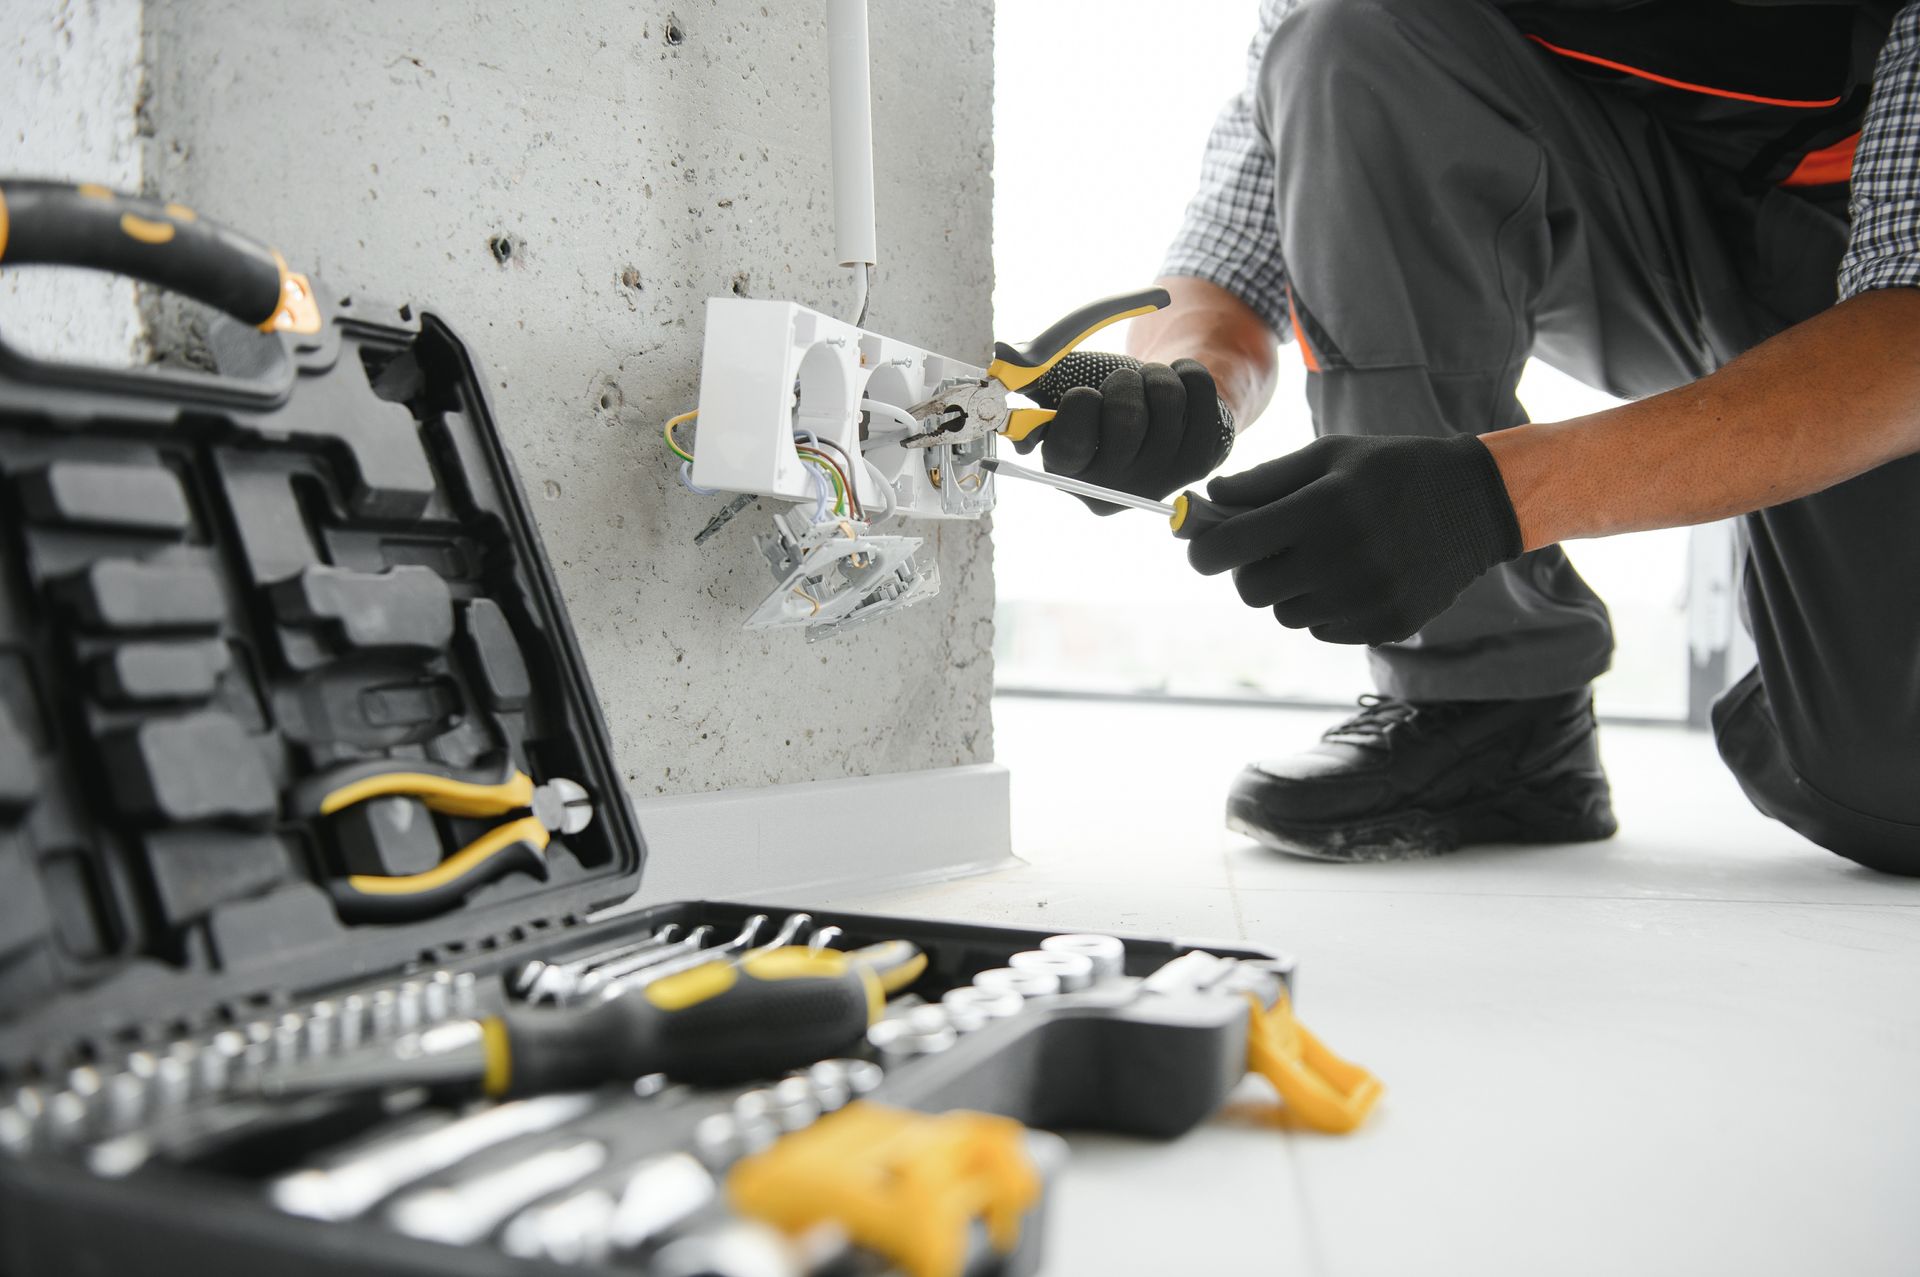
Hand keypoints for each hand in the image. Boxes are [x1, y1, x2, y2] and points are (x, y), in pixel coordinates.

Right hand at [1013, 352, 1233, 513]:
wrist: (1160, 419)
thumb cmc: (1103, 405)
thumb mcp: (1060, 390)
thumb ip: (1028, 376)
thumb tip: (1004, 362)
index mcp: (1071, 475)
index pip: (1071, 441)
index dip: (1081, 404)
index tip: (1087, 395)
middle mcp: (1116, 487)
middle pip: (1126, 419)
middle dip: (1123, 383)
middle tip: (1122, 384)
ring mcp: (1163, 477)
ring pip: (1166, 397)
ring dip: (1154, 373)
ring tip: (1148, 384)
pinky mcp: (1202, 458)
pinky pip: (1198, 388)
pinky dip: (1185, 371)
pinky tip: (1177, 389)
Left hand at [1185, 434, 1523, 644]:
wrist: (1476, 501)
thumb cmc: (1391, 470)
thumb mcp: (1330, 457)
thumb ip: (1265, 481)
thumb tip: (1208, 500)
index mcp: (1323, 507)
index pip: (1232, 546)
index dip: (1204, 551)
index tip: (1201, 549)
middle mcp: (1344, 557)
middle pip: (1252, 590)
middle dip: (1250, 571)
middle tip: (1268, 551)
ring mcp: (1368, 597)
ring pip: (1286, 614)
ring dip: (1289, 591)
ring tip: (1321, 557)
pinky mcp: (1388, 623)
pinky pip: (1323, 629)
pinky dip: (1324, 609)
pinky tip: (1352, 576)